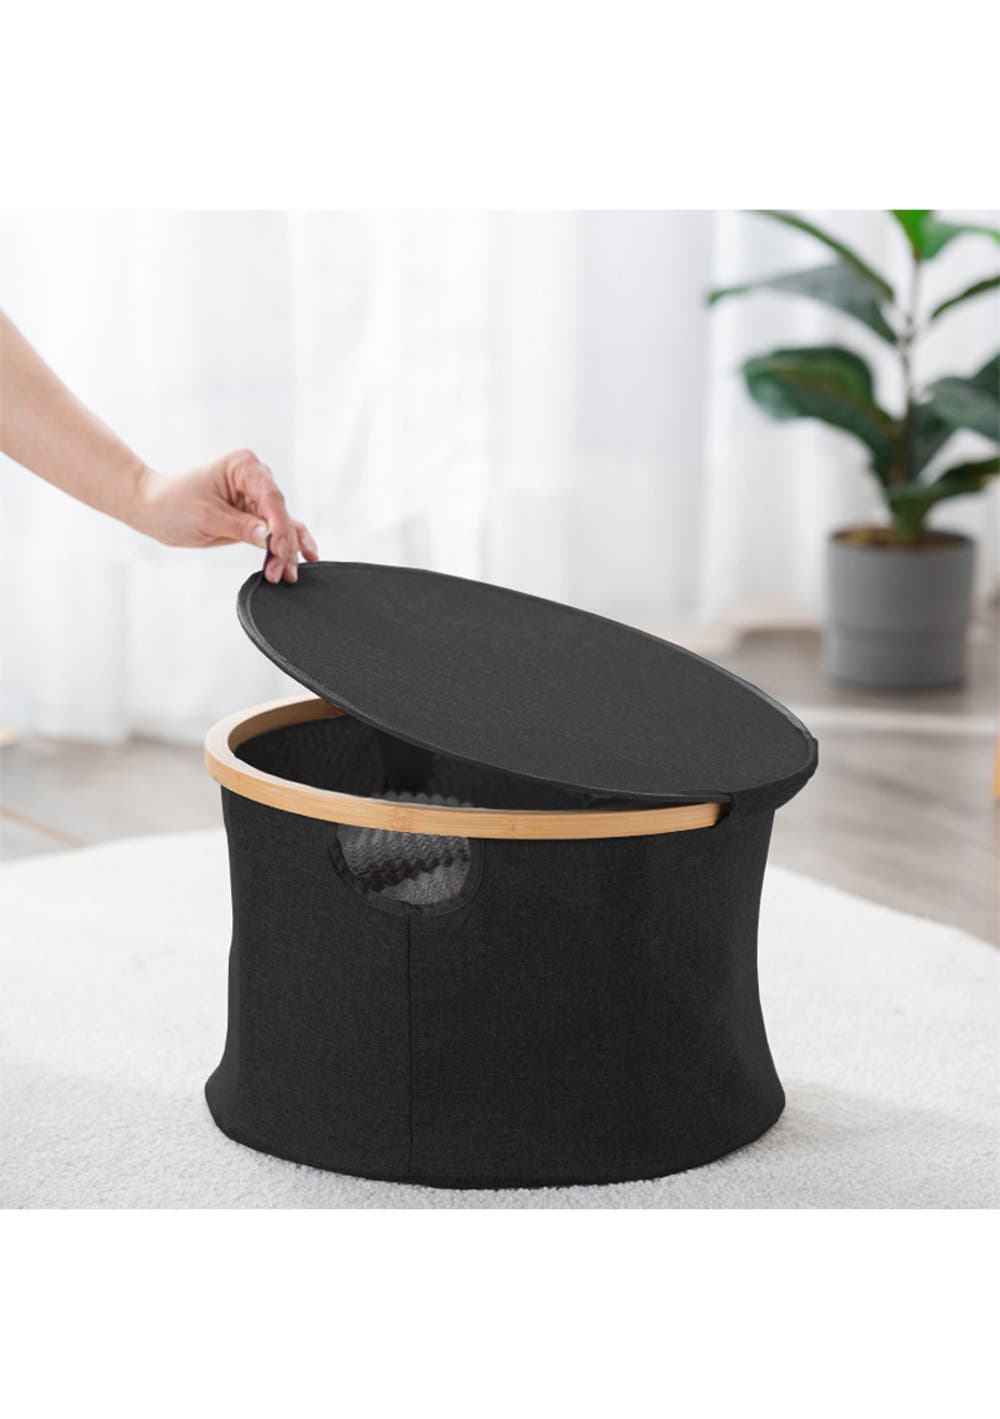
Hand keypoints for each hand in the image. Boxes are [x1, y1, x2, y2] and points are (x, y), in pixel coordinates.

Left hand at [136, 449, 318, 583]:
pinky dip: (286, 547)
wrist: (153, 509)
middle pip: (280, 514)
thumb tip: (269, 537)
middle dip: (283, 545)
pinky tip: (304, 560)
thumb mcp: (206, 516)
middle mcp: (254, 478)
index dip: (278, 525)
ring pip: (283, 526)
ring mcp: (255, 497)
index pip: (270, 497)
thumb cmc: (172, 503)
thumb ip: (240, 527)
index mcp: (243, 466)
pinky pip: (276, 531)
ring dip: (287, 551)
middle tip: (280, 572)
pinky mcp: (253, 516)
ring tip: (287, 575)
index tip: (277, 549)